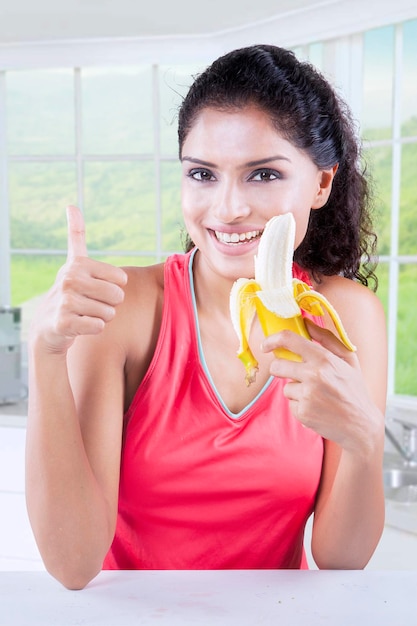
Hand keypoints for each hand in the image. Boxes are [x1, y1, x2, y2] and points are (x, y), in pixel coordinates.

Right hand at [31, 206, 127, 353]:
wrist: (48, 325)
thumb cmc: (70, 292)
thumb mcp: (73, 262)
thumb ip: (76, 235)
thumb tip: (71, 205)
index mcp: (79, 264)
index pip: (121, 279)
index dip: (114, 287)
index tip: (95, 287)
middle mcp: (70, 279)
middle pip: (117, 296)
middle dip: (110, 304)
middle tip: (91, 304)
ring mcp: (66, 301)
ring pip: (109, 313)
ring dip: (101, 317)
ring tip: (84, 314)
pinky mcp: (64, 322)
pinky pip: (99, 326)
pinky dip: (94, 328)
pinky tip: (80, 325)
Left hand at [262, 318, 377, 452]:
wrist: (360, 424)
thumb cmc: (354, 388)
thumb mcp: (348, 359)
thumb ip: (326, 338)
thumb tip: (305, 322)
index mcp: (324, 359)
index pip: (289, 340)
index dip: (272, 339)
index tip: (266, 344)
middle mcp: (314, 375)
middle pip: (277, 366)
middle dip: (280, 369)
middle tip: (294, 374)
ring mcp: (307, 395)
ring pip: (285, 387)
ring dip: (296, 390)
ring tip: (317, 395)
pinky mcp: (303, 412)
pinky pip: (290, 403)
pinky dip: (300, 405)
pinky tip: (316, 408)